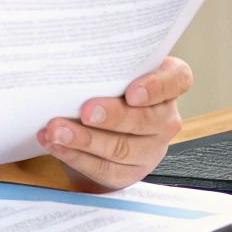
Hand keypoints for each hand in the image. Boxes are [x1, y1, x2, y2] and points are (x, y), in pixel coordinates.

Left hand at [38, 57, 192, 191]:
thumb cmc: (108, 86)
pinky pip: (104, 168)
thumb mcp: (113, 71)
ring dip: (84, 139)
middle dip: (112, 117)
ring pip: (122, 148)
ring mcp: (151, 148)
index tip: (132, 92)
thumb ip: (107, 66)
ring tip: (57, 130)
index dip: (156, 87)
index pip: (176, 80)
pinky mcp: (130, 172)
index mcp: (168, 84)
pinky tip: (55, 145)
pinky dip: (75, 156)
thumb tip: (72, 59)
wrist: (101, 124)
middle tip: (85, 111)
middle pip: (146, 120)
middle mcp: (165, 118)